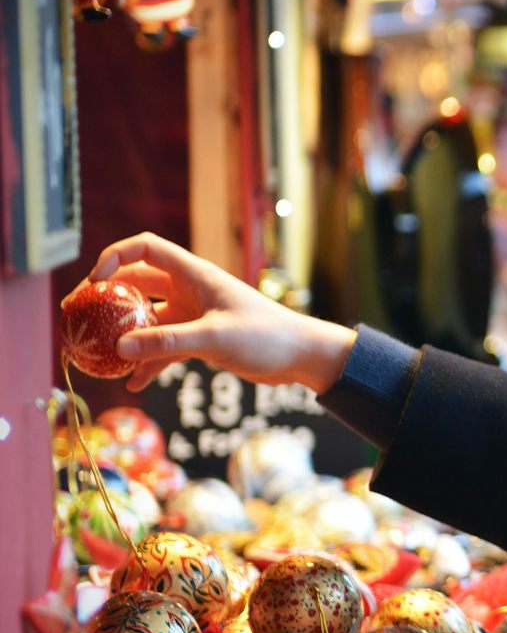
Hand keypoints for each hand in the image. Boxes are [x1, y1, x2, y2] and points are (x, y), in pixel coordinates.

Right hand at [80, 232, 356, 393]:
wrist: (301, 357)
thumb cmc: (267, 337)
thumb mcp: (216, 338)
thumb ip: (169, 343)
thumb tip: (120, 348)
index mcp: (194, 275)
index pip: (145, 249)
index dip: (114, 258)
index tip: (95, 284)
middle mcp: (189, 290)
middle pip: (136, 284)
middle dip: (106, 297)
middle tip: (79, 316)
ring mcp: (193, 314)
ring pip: (147, 319)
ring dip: (123, 333)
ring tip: (95, 351)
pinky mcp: (200, 339)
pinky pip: (164, 347)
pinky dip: (149, 362)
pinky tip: (133, 383)